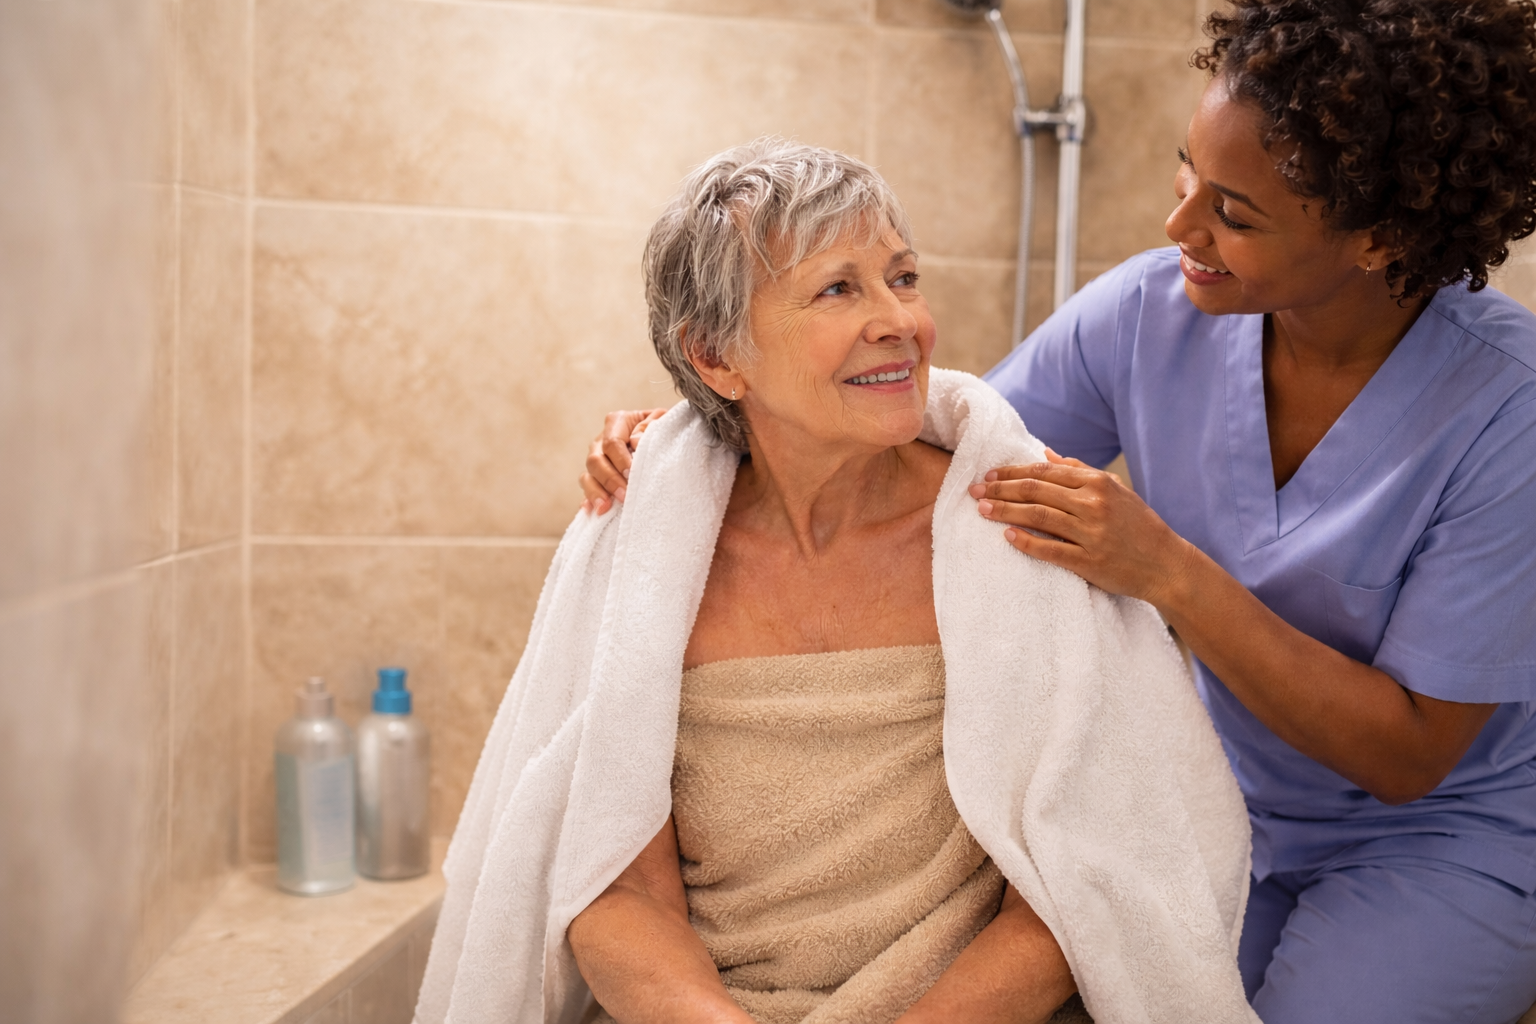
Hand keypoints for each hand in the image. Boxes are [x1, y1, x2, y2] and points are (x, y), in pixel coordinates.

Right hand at [579, 408, 667, 513]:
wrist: (662, 438)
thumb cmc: (661, 429)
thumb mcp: (662, 420)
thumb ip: (650, 426)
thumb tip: (636, 442)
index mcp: (617, 422)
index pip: (612, 442)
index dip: (620, 460)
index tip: (631, 474)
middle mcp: (601, 440)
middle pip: (595, 460)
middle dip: (609, 480)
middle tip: (624, 495)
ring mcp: (597, 459)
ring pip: (587, 476)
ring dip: (596, 493)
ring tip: (605, 508)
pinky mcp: (596, 477)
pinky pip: (587, 489)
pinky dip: (588, 500)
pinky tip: (591, 511)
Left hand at [968, 449, 1196, 607]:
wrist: (1166, 564)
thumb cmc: (1138, 525)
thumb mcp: (1115, 490)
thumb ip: (1079, 470)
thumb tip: (1045, 453)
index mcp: (1097, 483)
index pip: (1044, 472)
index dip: (1012, 472)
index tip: (989, 475)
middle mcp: (1093, 504)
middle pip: (1035, 491)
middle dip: (1000, 489)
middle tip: (975, 490)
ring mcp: (1091, 534)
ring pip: (1038, 516)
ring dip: (1005, 512)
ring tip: (983, 510)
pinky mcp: (1089, 562)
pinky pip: (1050, 549)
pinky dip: (1026, 541)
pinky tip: (1007, 536)